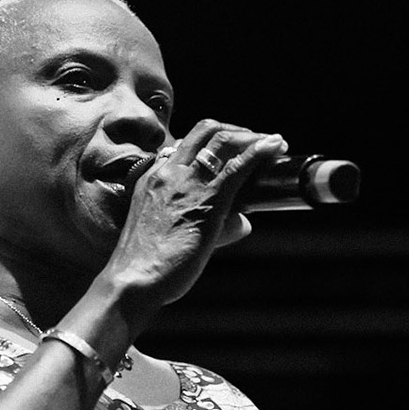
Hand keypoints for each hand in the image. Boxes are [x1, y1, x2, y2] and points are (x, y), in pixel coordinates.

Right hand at [103, 119, 287, 308]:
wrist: (133, 279)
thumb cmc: (146, 265)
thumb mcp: (164, 231)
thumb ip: (201, 221)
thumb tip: (242, 224)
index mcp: (153, 178)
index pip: (185, 146)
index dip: (213, 142)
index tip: (231, 150)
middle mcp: (168, 172)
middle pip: (205, 131)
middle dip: (235, 131)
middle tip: (257, 141)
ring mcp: (187, 183)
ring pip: (223, 141)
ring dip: (252, 137)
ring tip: (273, 142)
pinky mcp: (207, 199)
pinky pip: (237, 166)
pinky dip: (260, 151)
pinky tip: (275, 147)